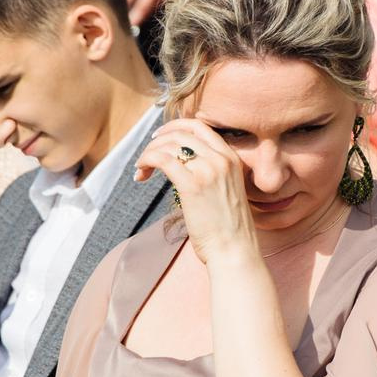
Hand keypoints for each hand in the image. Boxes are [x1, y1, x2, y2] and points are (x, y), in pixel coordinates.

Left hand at [136, 116, 259, 265]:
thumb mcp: (226, 190)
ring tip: (141, 169)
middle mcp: (221, 159)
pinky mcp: (192, 185)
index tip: (160, 136)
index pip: (200, 127)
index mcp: (232, 158)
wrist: (234, 250)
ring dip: (149, 153)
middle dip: (158, 140)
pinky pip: (162, 159)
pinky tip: (141, 173)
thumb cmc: (228, 229)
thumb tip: (183, 165)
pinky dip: (146, 161)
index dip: (175, 127)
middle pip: (181, 133)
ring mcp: (208, 170)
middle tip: (146, 154)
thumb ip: (211, 173)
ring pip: (169, 144)